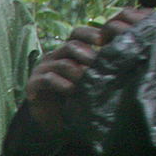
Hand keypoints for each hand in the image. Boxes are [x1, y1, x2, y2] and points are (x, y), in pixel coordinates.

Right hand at [24, 8, 154, 131]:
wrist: (51, 120)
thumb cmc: (74, 99)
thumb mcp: (88, 81)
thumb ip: (98, 69)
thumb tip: (123, 60)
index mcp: (67, 52)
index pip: (78, 34)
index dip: (91, 34)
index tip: (106, 42)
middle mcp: (54, 57)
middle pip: (71, 45)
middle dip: (87, 53)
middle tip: (98, 63)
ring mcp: (42, 69)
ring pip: (61, 62)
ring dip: (77, 71)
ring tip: (87, 81)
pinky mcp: (32, 84)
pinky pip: (47, 79)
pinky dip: (61, 83)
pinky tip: (71, 90)